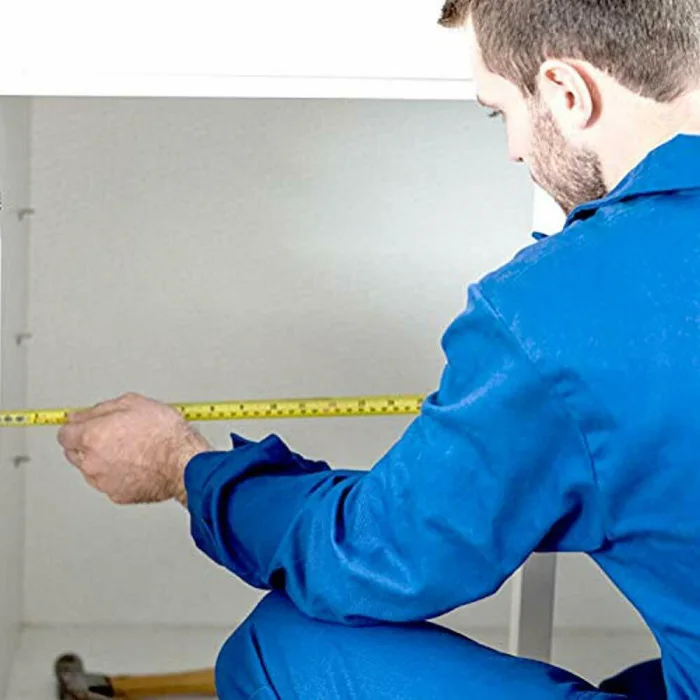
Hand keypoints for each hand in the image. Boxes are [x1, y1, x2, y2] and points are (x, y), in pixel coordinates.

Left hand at [57, 392, 210, 505]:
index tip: (84, 425)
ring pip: (91, 470)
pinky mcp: (118, 495)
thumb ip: (99, 409)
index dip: (77, 426)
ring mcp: (104, 482)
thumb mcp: (133, 403)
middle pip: (74, 453)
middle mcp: (91, 462)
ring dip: (102, 460)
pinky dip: (117, 475)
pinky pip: (109, 482)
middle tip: (112, 435)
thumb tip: (82, 414)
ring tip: (130, 450)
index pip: (64, 434)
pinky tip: (136, 464)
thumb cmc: (165, 433)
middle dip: (87, 443)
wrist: (184, 462)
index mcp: (91, 437)